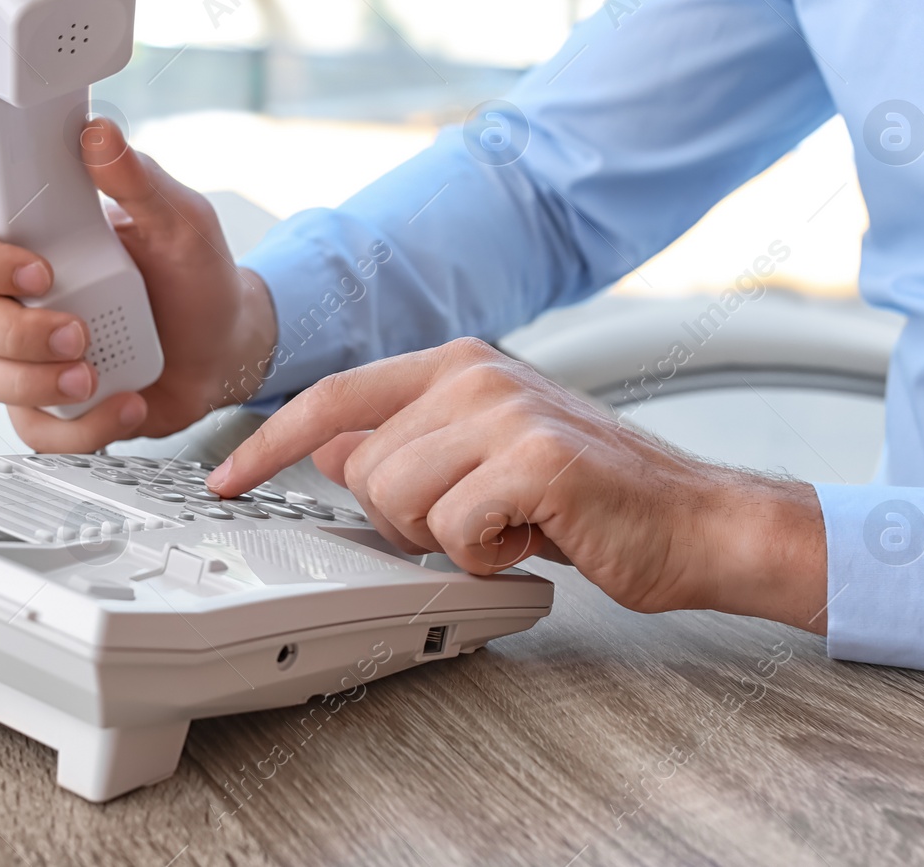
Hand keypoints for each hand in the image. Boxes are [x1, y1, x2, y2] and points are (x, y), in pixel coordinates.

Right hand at [0, 118, 276, 450]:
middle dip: (13, 331)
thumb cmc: (195, 278)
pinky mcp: (48, 405)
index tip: (39, 269)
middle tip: (79, 333)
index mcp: (29, 240)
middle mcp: (14, 297)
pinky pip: (31, 429)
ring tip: (94, 375)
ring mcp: (25, 355)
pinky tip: (124, 404)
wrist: (226, 347)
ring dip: (32, 381)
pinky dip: (78, 427)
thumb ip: (139, 180)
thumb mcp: (179, 222)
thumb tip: (100, 134)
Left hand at [206, 338, 828, 632]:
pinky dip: (489, 557)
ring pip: (399, 501)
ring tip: (512, 525)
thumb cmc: (594, 497)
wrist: (697, 521)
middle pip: (364, 469)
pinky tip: (535, 539)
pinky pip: (455, 530)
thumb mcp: (487, 458)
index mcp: (458, 366)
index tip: (227, 477)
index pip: (335, 398)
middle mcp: (477, 374)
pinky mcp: (536, 459)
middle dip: (406, 520)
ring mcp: (507, 410)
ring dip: (451, 539)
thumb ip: (411, 444)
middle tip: (477, 523)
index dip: (270, 442)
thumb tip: (335, 450)